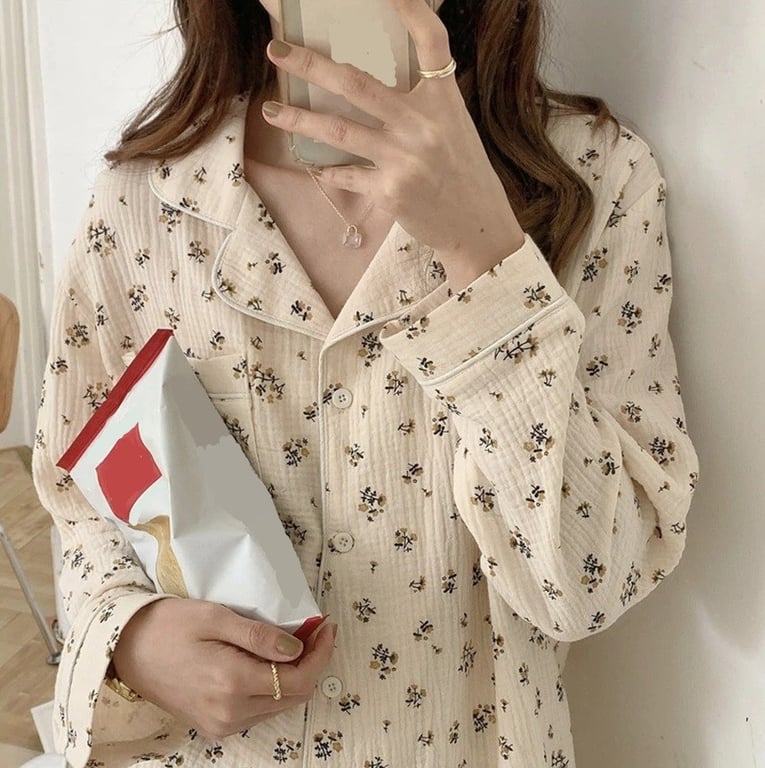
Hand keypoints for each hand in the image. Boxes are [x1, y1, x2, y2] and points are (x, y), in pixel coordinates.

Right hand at [111, 598, 336, 737]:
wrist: (124, 649)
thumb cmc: (167, 625)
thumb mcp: (216, 618)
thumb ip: (260, 636)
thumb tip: (298, 648)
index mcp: (232, 684)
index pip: (299, 678)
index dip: (320, 652)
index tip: (326, 625)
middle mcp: (230, 713)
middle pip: (294, 695)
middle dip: (313, 662)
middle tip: (316, 629)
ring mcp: (221, 723)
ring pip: (279, 704)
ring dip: (296, 674)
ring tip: (298, 640)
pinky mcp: (214, 724)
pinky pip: (259, 709)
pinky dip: (275, 686)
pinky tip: (273, 660)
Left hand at [261, 0, 524, 284]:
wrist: (477, 225)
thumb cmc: (464, 174)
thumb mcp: (454, 128)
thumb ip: (421, 104)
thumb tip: (374, 88)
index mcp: (443, 102)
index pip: (431, 43)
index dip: (411, 10)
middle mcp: (422, 125)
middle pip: (357, 84)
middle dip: (310, 65)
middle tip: (276, 50)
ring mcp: (403, 159)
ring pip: (338, 130)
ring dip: (297, 120)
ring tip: (269, 111)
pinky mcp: (390, 192)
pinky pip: (346, 175)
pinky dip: (328, 171)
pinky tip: (313, 166)